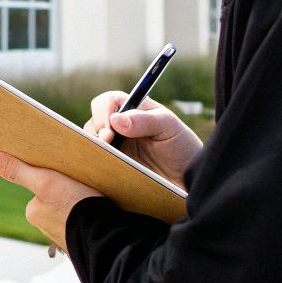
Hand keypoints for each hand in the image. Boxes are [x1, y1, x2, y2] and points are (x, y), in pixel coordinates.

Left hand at [0, 150, 100, 252]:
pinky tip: (97, 208)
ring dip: (78, 201)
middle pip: (54, 196)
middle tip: (82, 182)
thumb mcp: (46, 181)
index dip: (53, 176)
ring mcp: (63, 234)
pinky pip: (80, 219)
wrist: (106, 236)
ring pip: (68, 208)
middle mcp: (45, 225)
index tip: (67, 172)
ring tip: (91, 195)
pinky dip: (86, 212)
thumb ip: (18, 170)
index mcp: (34, 212)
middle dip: (66, 189)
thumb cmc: (74, 205)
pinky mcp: (80, 238)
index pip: (41, 185)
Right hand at [84, 92, 202, 190]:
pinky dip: (97, 162)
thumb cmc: (182, 148)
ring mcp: (115, 147)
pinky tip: (106, 167)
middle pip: (95, 120)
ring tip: (110, 156)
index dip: (105, 110)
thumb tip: (115, 119)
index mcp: (134, 110)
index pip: (109, 101)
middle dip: (98, 129)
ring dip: (96, 147)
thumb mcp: (169, 128)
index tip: (110, 124)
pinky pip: (97, 162)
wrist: (189, 181)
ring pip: (92, 141)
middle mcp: (120, 127)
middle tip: (108, 141)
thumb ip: (144, 120)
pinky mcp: (113, 166)